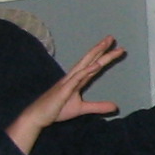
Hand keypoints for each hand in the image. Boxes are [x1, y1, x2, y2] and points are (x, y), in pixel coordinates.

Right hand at [6, 37, 122, 152]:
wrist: (37, 117)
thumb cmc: (56, 110)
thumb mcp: (81, 109)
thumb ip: (98, 106)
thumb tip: (115, 107)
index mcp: (77, 80)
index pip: (93, 65)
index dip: (104, 56)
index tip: (117, 48)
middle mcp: (73, 77)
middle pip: (89, 60)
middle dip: (101, 49)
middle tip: (111, 38)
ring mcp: (67, 82)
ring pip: (84, 64)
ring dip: (95, 54)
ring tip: (106, 45)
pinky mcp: (63, 90)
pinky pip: (77, 78)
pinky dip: (87, 71)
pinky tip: (97, 65)